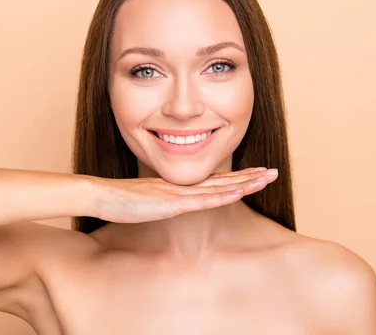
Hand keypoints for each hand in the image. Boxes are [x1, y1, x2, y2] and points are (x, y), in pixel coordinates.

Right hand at [81, 167, 278, 222]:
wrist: (102, 195)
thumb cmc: (122, 200)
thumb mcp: (150, 201)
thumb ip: (165, 200)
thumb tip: (175, 204)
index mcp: (180, 185)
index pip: (215, 180)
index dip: (238, 177)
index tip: (257, 174)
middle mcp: (184, 185)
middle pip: (223, 179)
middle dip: (250, 176)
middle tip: (273, 172)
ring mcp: (179, 193)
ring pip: (219, 187)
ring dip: (244, 184)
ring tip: (267, 178)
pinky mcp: (172, 203)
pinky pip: (202, 200)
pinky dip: (222, 196)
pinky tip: (239, 193)